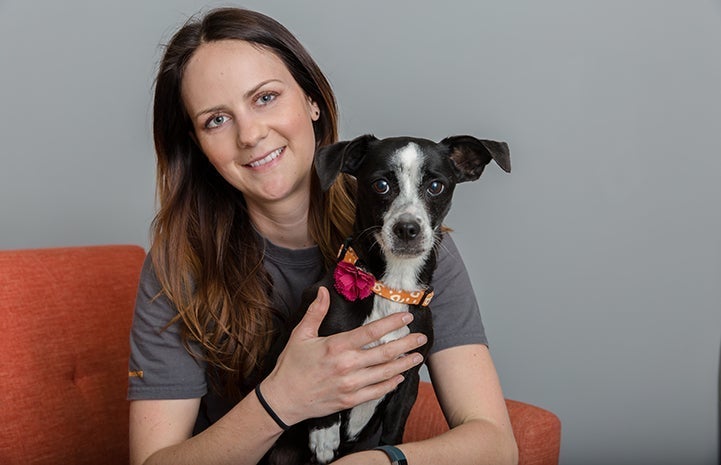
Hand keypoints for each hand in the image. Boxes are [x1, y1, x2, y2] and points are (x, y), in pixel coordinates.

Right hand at [260, 286, 425, 425]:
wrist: (283, 399)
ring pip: (385, 373)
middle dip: (406, 344)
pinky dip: (390, 384)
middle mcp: (347, 365)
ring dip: (404, 364)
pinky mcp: (350, 400)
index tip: (406, 317)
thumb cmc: (291, 365)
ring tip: (417, 357)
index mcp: (337, 346)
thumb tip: (323, 290)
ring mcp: (350, 385)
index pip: (371, 332)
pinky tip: (399, 377)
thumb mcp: (301, 335)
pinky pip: (376, 392)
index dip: (392, 324)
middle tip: (421, 338)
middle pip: (385, 353)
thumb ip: (316, 312)